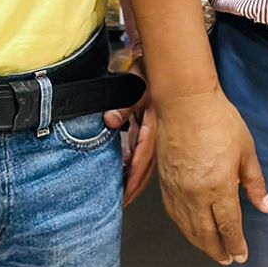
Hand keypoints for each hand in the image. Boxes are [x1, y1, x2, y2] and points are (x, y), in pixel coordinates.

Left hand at [106, 80, 157, 208]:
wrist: (157, 61)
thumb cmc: (147, 72)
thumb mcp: (135, 86)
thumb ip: (124, 105)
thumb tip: (110, 120)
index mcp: (154, 128)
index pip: (142, 162)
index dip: (133, 182)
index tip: (124, 197)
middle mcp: (155, 134)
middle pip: (145, 169)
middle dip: (134, 189)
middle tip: (122, 205)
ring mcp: (151, 131)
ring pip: (143, 162)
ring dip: (133, 179)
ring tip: (123, 195)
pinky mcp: (146, 126)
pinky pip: (140, 151)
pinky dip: (133, 165)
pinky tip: (125, 171)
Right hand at [153, 88, 267, 264]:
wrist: (185, 103)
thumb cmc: (219, 121)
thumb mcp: (246, 151)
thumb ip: (255, 183)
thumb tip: (266, 206)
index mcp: (219, 187)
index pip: (228, 226)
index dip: (235, 244)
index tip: (241, 255)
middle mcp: (195, 195)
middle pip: (206, 233)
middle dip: (218, 250)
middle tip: (227, 260)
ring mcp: (177, 190)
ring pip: (187, 227)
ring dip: (200, 243)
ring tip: (211, 250)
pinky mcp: (164, 183)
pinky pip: (174, 213)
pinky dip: (183, 227)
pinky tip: (189, 229)